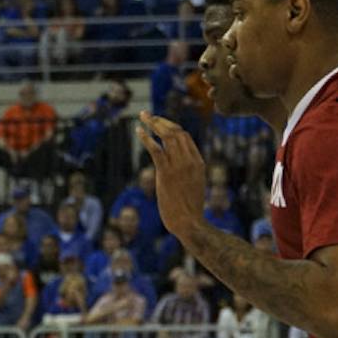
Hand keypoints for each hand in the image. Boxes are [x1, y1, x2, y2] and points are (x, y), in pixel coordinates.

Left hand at [137, 111, 205, 241]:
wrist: (189, 222)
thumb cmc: (189, 209)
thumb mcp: (194, 187)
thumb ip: (188, 174)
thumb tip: (177, 171)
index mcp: (199, 163)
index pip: (186, 137)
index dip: (171, 127)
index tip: (160, 123)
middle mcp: (190, 161)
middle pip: (176, 132)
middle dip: (161, 120)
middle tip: (148, 115)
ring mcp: (179, 166)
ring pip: (167, 136)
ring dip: (153, 123)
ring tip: (143, 116)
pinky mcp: (166, 173)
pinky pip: (156, 149)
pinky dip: (146, 137)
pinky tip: (138, 130)